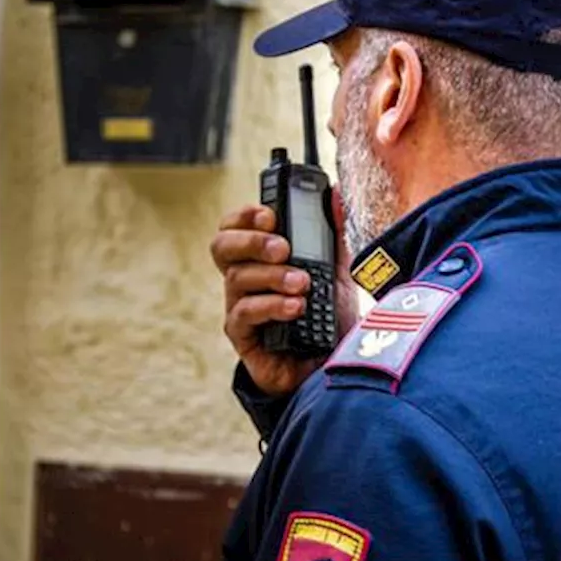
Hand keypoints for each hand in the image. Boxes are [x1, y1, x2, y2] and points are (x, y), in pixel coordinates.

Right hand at [211, 193, 358, 396]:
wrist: (333, 366)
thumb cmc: (327, 317)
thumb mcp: (337, 270)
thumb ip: (334, 234)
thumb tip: (337, 194)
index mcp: (259, 259)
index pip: (234, 227)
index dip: (244, 216)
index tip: (269, 214)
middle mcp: (243, 280)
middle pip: (223, 247)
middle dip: (252, 241)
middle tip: (284, 248)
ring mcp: (240, 307)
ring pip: (237, 279)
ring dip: (272, 276)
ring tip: (302, 283)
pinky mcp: (243, 337)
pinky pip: (244, 313)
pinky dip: (271, 306)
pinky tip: (295, 306)